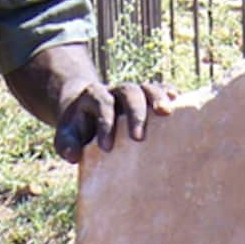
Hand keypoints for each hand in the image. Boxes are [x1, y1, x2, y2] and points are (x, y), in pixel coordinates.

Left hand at [54, 81, 176, 162]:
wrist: (85, 113)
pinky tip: (178, 102)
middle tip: (138, 138)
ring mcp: (133, 93)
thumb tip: (74, 155)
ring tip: (167, 112)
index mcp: (94, 97)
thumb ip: (66, 144)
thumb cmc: (78, 131)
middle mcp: (115, 91)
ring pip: (146, 87)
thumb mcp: (66, 137)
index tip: (107, 148)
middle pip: (128, 91)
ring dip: (157, 98)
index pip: (102, 104)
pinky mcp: (146, 98)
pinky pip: (159, 90)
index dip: (105, 123)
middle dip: (135, 113)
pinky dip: (168, 93)